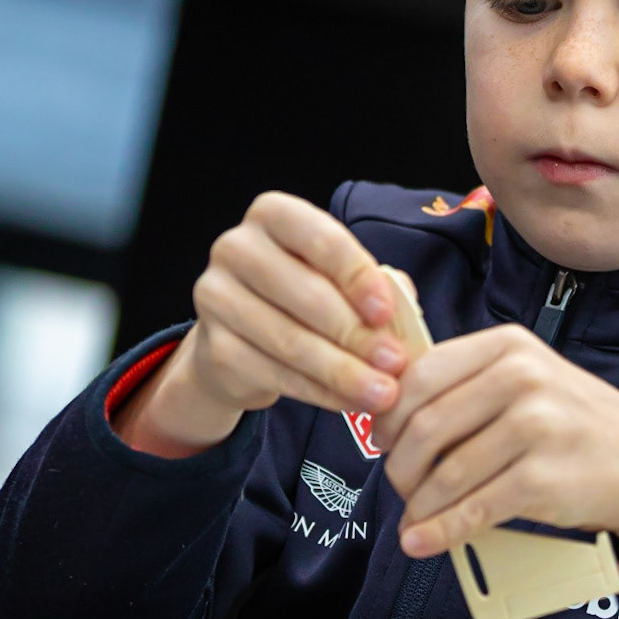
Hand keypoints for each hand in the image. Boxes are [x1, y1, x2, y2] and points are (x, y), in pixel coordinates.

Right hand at [114, 192, 408, 457]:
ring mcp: (215, 297)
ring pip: (289, 341)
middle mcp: (235, 248)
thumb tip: (406, 313)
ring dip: (343, 372)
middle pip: (306, 295)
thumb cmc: (303, 295)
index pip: (321, 239)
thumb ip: (375, 285)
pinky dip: (319, 393)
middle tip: (395, 363)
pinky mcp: (212, 347)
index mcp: (273, 215)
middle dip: (357, 334)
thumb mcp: (339, 278)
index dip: (357, 276)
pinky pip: (274, 374)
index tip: (386, 312)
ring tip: (383, 393)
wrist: (242, 336)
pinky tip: (350, 403)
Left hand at [375, 324, 618, 580]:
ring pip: (445, 473)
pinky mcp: (543, 480)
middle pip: (426, 427)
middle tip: (399, 485)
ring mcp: (535, 428)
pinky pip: (473, 509)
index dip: (388, 415)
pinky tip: (422, 540)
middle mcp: (521, 378)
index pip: (419, 376)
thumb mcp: (526, 378)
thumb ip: (466, 384)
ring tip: (413, 519)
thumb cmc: (572, 424)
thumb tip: (386, 413)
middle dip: (399, 465)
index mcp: (507, 347)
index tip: (381, 439)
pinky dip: (440, 530)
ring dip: (417, 505)